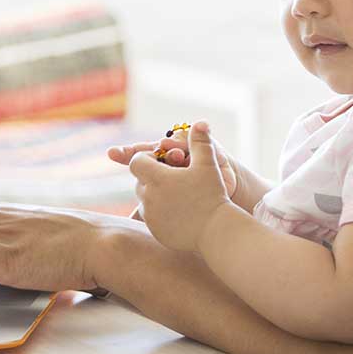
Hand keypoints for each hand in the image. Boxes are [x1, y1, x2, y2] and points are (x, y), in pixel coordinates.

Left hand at [127, 122, 236, 252]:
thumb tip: (200, 122)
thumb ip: (200, 141)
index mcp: (156, 178)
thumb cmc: (212, 194)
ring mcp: (150, 216)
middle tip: (173, 177)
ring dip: (155, 193)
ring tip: (177, 194)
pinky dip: (160, 211)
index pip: (136, 161)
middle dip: (152, 176)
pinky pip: (150, 216)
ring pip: (144, 198)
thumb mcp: (208, 164)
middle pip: (140, 180)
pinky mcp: (154, 230)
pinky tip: (178, 210)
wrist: (216, 231)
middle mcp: (148, 197)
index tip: (165, 160)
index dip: (149, 157)